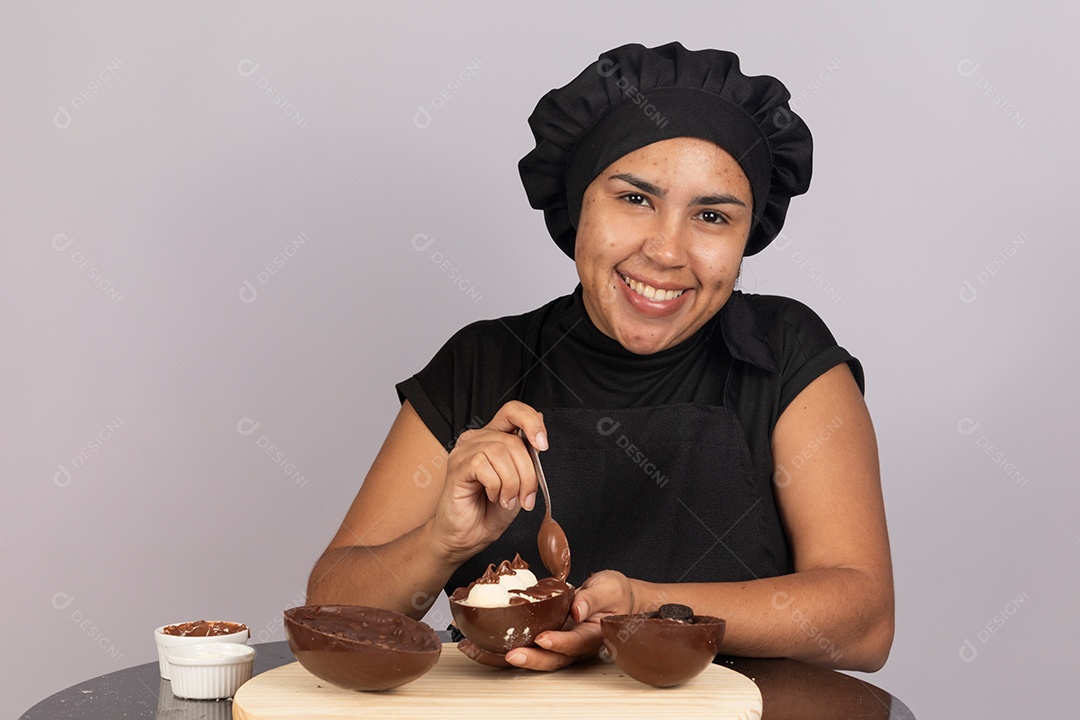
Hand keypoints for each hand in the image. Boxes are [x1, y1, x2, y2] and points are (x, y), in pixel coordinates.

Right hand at [430, 401, 547, 561]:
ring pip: (499, 452)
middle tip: (525, 498)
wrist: (467, 537)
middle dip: (528, 474)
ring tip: (507, 500)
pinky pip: (483, 465)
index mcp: (493, 438)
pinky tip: (493, 496)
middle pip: (514, 440)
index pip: (513, 411)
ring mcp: (464, 452)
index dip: (531, 422)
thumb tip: (540, 428)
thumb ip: (528, 457)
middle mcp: (477, 440)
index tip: (543, 445)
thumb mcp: (520, 483)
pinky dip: (496, 485)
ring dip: (512, 483)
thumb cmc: (489, 511)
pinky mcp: (456, 467)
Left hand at [501, 570, 637, 670]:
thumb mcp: (609, 588)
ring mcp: (562, 644)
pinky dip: (508, 649)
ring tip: (495, 652)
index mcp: (594, 635)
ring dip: (515, 658)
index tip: (543, 638)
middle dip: (533, 659)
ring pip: (539, 657)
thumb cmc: (614, 592)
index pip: (577, 643)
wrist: (613, 596)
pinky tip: (487, 644)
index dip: (559, 643)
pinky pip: (529, 647)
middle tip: (512, 654)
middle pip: (554, 659)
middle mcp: (576, 645)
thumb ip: (593, 598)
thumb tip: (577, 609)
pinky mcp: (550, 638)